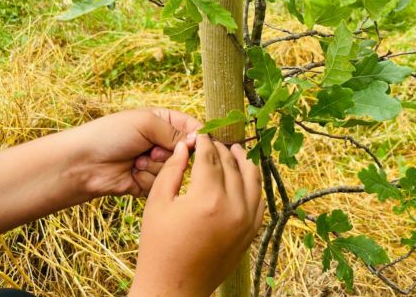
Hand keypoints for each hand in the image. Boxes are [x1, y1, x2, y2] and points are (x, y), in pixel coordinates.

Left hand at [70, 108, 201, 197]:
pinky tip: (131, 173)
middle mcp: (162, 142)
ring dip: (155, 167)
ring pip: (175, 170)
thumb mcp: (146, 123)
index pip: (193, 128)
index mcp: (164, 122)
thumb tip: (198, 141)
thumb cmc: (110, 135)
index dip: (198, 138)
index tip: (194, 145)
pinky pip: (162, 185)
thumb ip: (175, 131)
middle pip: (187, 153)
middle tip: (151, 150)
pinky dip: (147, 179)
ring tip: (135, 161)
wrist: (83, 163)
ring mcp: (156, 164)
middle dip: (169, 154)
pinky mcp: (149, 183)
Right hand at [129, 135, 263, 296]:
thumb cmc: (158, 246)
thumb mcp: (157, 203)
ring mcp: (246, 221)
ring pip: (252, 179)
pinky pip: (258, 200)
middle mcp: (233, 207)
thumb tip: (184, 146)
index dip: (204, 143)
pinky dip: (253, 183)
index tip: (200, 135)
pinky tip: (245, 176)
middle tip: (212, 142)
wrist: (173, 288)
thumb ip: (172, 170)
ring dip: (243, 161)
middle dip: (221, 149)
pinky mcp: (251, 232)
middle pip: (231, 165)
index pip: (210, 158)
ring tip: (235, 150)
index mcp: (208, 198)